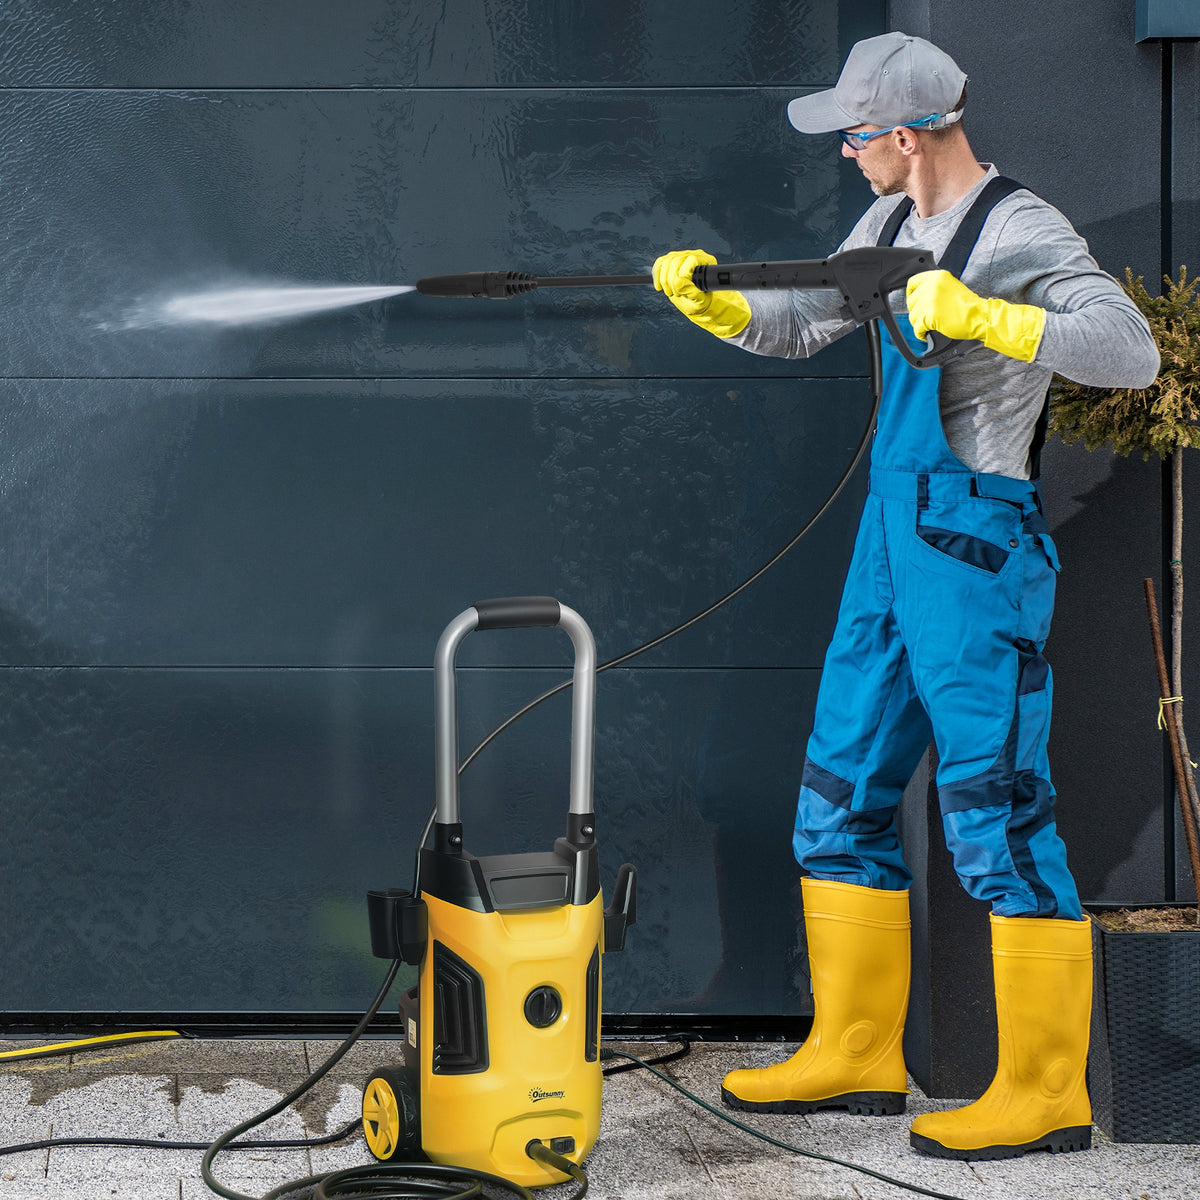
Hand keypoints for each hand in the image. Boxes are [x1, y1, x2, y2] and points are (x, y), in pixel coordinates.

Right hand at [653, 249, 750, 337]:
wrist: (695, 301)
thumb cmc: (701, 301)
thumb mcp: (700, 302)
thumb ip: (692, 293)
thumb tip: (678, 282)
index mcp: (707, 262)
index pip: (691, 259)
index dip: (682, 275)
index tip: (680, 291)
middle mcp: (695, 255)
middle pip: (675, 260)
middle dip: (671, 280)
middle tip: (674, 295)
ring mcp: (682, 255)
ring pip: (666, 261)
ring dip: (664, 280)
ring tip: (669, 293)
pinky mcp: (671, 260)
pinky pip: (659, 263)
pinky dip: (656, 275)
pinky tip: (659, 287)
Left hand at [906, 269, 1044, 362]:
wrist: (980, 315)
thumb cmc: (968, 305)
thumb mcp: (950, 286)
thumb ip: (934, 288)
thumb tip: (918, 297)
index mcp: (937, 276)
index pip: (912, 282)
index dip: (910, 294)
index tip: (914, 302)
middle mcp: (932, 285)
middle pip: (911, 302)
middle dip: (916, 312)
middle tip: (925, 317)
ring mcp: (930, 300)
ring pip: (912, 316)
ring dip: (919, 324)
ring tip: (928, 326)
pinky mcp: (930, 315)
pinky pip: (917, 328)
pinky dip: (920, 333)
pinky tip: (927, 334)